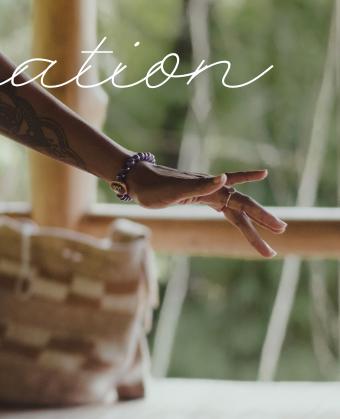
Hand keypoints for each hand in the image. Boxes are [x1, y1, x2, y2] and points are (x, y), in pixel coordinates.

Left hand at [125, 163, 285, 258]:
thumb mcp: (174, 190)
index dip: (259, 215)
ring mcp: (207, 193)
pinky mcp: (199, 197)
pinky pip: (223, 205)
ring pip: (235, 210)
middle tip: (283, 232)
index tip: (277, 227)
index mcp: (210, 188)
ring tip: (267, 241)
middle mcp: (213, 188)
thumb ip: (199, 185)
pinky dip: (235, 212)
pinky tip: (242, 215)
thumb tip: (224, 178)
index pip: (241, 203)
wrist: (136, 179)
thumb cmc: (152, 187)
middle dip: (262, 220)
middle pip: (243, 206)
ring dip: (250, 225)